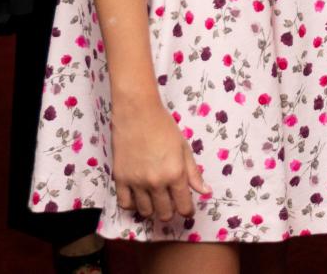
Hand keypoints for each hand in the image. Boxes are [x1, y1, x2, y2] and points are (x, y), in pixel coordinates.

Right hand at [110, 93, 207, 222]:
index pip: (183, 206)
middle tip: (170, 204)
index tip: (186, 209)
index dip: (187, 211)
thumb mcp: (184, 148)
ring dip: (152, 210)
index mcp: (175, 174)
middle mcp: (156, 182)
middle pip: (164, 213)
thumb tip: (205, 191)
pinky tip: (137, 198)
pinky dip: (132, 205)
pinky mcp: (120, 179)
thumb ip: (193, 173)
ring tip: (154, 202)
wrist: (137, 113)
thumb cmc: (164, 127)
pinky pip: (125, 203)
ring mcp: (136, 182)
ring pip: (145, 212)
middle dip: (170, 212)